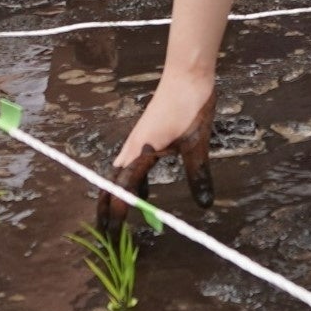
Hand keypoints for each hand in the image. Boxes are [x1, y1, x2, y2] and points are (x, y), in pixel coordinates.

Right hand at [104, 72, 215, 229]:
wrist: (187, 75)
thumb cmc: (189, 107)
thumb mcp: (196, 145)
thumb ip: (197, 175)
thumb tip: (204, 205)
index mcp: (140, 153)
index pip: (122, 191)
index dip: (116, 215)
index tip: (113, 235)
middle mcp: (132, 149)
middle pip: (111, 184)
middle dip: (107, 208)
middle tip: (106, 232)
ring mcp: (137, 141)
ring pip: (120, 174)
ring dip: (117, 195)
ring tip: (119, 216)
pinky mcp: (146, 135)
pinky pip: (131, 164)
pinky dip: (132, 181)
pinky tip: (145, 190)